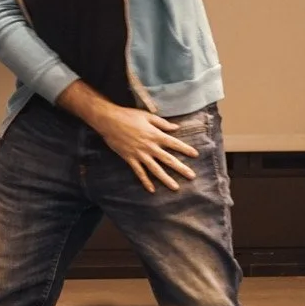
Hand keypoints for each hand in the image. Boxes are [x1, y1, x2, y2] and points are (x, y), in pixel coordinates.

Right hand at [63, 87, 198, 192]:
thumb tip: (176, 127)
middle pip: (168, 159)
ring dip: (165, 179)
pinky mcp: (130, 158)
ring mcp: (139, 154)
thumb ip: (162, 123)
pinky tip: (151, 189)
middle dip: (181, 168)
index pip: (174, 143)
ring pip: (155, 169)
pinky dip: (145, 181)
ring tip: (175, 187)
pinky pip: (139, 172)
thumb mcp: (147, 116)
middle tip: (191, 176)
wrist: (108, 120)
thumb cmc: (128, 115)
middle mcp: (149, 146)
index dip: (185, 149)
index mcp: (155, 135)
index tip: (196, 155)